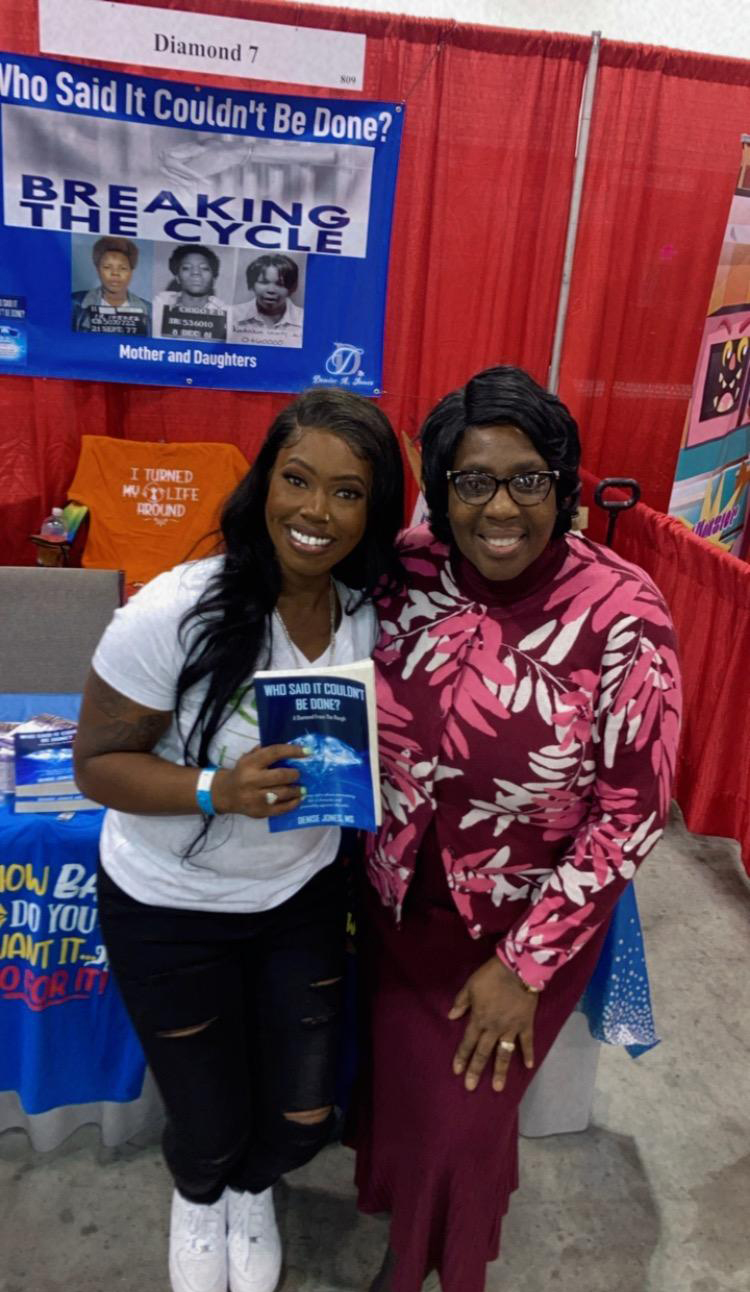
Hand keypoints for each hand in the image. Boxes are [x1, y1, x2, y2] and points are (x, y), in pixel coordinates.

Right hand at [211, 744, 306, 818]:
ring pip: (282, 793)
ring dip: (296, 790)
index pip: (274, 753)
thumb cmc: (242, 772)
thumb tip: (289, 746)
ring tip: (303, 788)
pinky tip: (298, 799)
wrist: (226, 794)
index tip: (307, 751)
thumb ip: (264, 751)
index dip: (292, 751)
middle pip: (280, 776)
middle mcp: (252, 780)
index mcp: (250, 763)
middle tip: (299, 774)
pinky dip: (293, 804)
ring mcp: (256, 798)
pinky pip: (281, 809)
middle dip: (294, 774)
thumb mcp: (248, 757)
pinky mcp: (260, 812)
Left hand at [448, 956, 537, 1092]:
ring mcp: (511, 1029)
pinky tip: (529, 1067)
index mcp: (479, 1019)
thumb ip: (461, 1002)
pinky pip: (527, 1042)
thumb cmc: (491, 976)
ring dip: (500, 1071)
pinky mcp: (525, 1024)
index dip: (461, 1057)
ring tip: (497, 1088)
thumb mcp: (470, 986)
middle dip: (476, 1070)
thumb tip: (450, 1017)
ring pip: (504, 1053)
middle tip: (470, 1087)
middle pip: (483, 1053)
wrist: (517, 969)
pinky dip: (528, 1054)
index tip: (457, 1071)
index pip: (467, 1042)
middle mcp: (493, 1028)